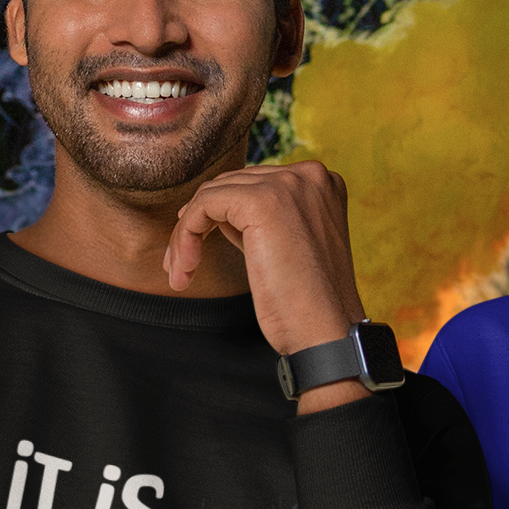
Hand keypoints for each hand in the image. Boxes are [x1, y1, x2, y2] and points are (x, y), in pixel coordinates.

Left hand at [164, 159, 369, 413]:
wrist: (326, 332)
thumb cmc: (308, 302)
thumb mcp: (287, 246)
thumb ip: (260, 220)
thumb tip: (214, 211)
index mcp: (321, 182)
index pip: (253, 183)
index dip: (221, 215)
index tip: (198, 248)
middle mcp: (308, 175)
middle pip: (230, 185)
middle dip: (200, 224)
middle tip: (183, 264)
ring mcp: (286, 184)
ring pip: (211, 195)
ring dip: (187, 235)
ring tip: (182, 273)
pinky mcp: (261, 201)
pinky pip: (203, 206)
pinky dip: (186, 236)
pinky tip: (187, 269)